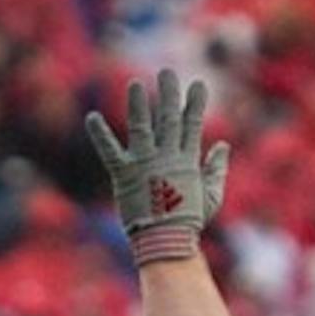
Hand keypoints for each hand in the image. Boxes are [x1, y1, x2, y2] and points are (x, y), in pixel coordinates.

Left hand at [86, 69, 231, 263]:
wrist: (166, 243)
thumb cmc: (188, 223)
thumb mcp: (210, 196)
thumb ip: (216, 169)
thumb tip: (222, 145)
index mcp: (186, 161)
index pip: (191, 124)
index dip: (194, 103)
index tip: (197, 84)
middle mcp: (166, 157)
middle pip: (168, 118)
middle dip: (168, 94)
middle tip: (166, 73)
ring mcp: (144, 164)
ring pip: (141, 126)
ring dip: (138, 104)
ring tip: (135, 84)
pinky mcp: (124, 174)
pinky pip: (110, 150)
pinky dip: (100, 135)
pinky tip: (92, 117)